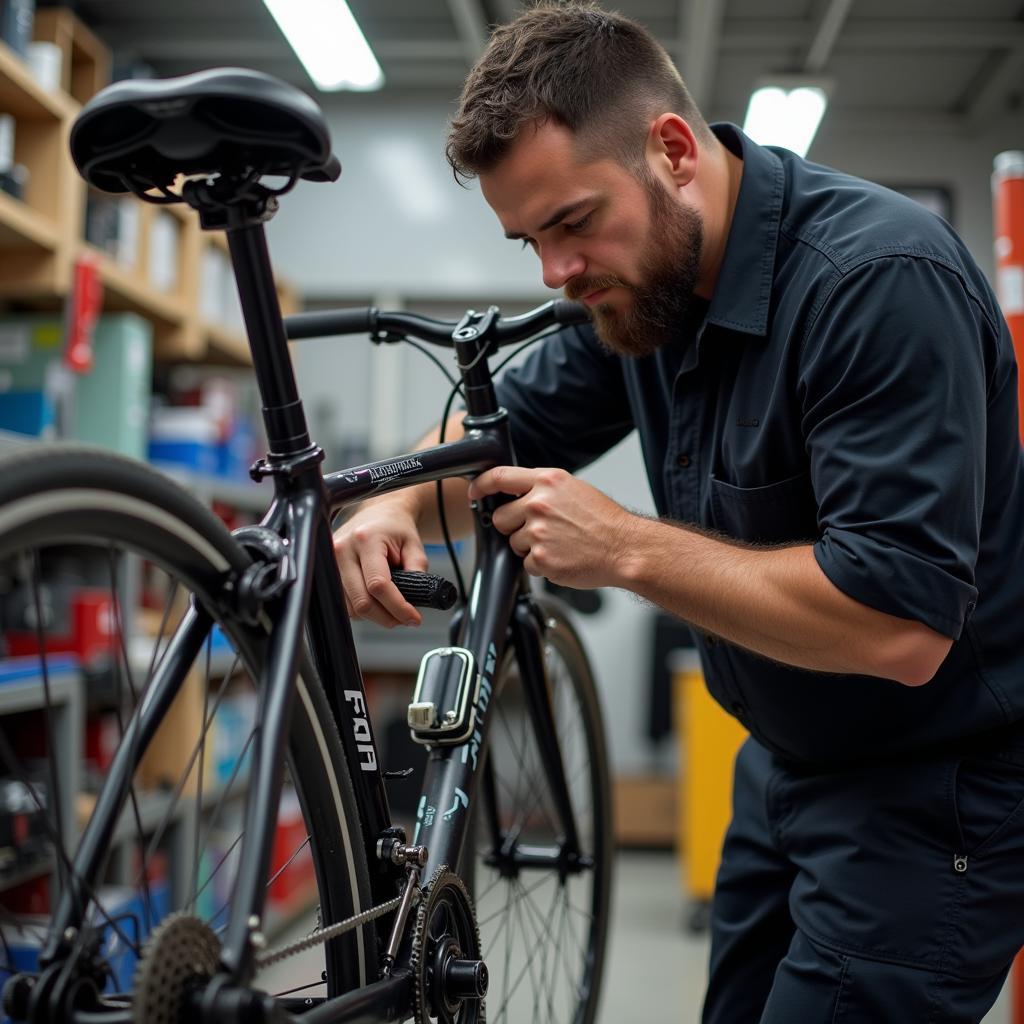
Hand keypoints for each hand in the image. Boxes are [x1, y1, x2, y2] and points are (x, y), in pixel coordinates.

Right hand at [333, 500, 428, 627]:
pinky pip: (344, 603)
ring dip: (375, 616)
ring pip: (351, 607)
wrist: (378, 513)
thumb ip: (417, 572)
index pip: (378, 585)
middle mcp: (343, 550)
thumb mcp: (414, 546)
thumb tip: (414, 601)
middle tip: (405, 619)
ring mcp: (330, 561)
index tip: (414, 618)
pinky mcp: (327, 571)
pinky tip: (376, 601)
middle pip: (361, 601)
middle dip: (387, 617)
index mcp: (366, 539)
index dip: (398, 607)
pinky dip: (363, 609)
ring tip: (393, 609)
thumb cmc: (395, 528)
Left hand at [467, 466, 635, 587]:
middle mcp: (539, 504)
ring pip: (513, 543)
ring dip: (529, 548)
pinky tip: (562, 557)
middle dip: (512, 527)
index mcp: (547, 482)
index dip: (481, 486)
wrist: (625, 547)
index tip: (475, 492)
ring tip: (558, 544)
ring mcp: (538, 532)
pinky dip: (541, 565)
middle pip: (500, 517)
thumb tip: (519, 495)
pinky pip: (527, 564)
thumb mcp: (574, 489)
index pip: (499, 477)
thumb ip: (544, 489)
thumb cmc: (604, 521)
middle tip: (538, 531)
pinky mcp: (541, 558)